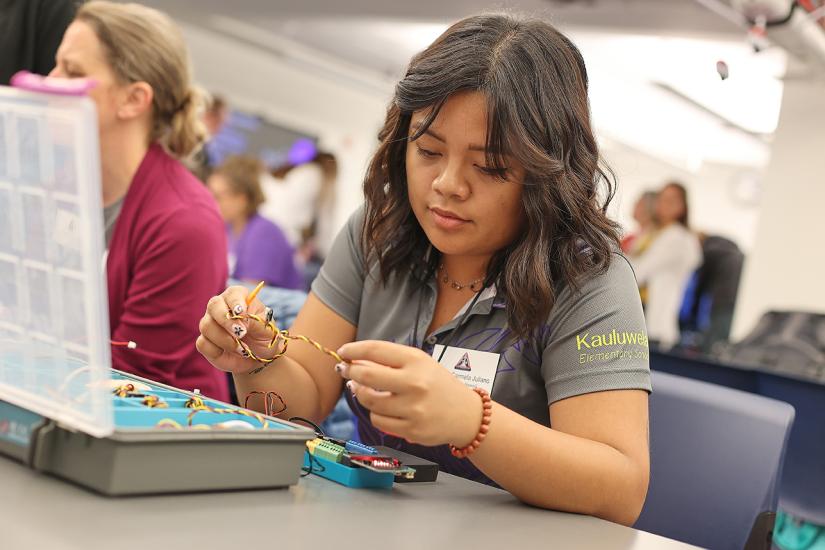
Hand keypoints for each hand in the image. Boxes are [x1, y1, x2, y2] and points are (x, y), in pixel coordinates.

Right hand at [196, 285, 281, 374]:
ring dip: (225, 339)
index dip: (236, 302)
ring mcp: (211, 324)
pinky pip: (202, 343)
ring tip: (242, 349)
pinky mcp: (205, 341)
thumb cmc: (264, 337)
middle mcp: (221, 307)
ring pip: (207, 326)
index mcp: (239, 298)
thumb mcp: (268, 329)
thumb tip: (241, 318)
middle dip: (226, 320)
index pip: (233, 293)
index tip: (242, 313)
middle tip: (241, 333)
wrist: (259, 356)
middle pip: (213, 305)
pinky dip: (217, 350)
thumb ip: (257, 321)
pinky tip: (231, 353)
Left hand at [336, 341, 482, 446]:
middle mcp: (415, 383)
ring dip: (361, 394)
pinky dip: (375, 413)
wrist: (466, 415)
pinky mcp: (411, 429)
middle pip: (367, 375)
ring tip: (364, 389)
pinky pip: (378, 421)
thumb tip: (355, 361)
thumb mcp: (421, 363)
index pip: (376, 350)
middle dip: (350, 372)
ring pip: (369, 401)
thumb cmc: (439, 385)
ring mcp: (413, 408)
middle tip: (345, 370)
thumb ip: (390, 360)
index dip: (354, 350)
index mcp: (417, 361)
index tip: (343, 352)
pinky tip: (382, 408)